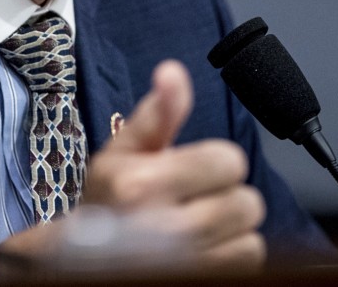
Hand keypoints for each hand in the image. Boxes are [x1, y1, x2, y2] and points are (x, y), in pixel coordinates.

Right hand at [0, 59, 265, 269]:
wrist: (85, 261)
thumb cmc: (108, 201)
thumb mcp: (124, 151)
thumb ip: (157, 113)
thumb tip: (173, 71)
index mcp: (143, 185)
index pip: (229, 161)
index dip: (213, 163)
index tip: (190, 171)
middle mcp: (167, 230)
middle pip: (248, 202)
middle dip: (224, 197)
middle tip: (194, 200)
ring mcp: (187, 265)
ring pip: (252, 237)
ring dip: (231, 230)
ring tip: (199, 225)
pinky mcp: (202, 282)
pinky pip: (248, 262)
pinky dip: (232, 255)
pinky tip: (205, 248)